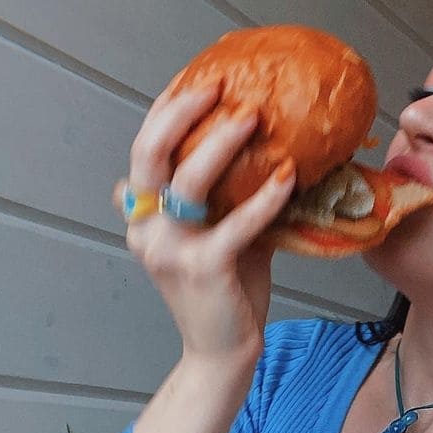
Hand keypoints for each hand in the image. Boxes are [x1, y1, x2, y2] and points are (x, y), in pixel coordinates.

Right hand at [114, 83, 296, 364]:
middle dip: (182, 111)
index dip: (165, 111)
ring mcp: (170, 250)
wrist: (222, 354)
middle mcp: (146, 230)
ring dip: (222, 143)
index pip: (144, 151)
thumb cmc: (227, 293)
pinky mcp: (204, 269)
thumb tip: (270, 151)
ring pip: (188, 180)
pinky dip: (265, 197)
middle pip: (150, 153)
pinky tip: (290, 176)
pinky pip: (237, 223)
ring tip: (254, 116)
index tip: (195, 78)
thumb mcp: (221, 237)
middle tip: (220, 86)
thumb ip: (227, 199)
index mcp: (142, 219)